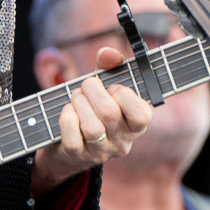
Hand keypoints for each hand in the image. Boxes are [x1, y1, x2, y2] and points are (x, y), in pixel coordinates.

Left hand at [29, 47, 154, 193]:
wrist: (70, 144)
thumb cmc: (94, 108)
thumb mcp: (106, 86)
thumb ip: (110, 65)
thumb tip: (108, 53)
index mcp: (136, 125)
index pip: (141, 114)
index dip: (124, 95)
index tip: (113, 87)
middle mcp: (122, 142)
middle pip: (109, 113)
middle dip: (92, 90)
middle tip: (87, 85)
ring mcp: (100, 152)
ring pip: (91, 127)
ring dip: (78, 103)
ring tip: (76, 97)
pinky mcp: (78, 156)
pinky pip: (72, 138)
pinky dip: (67, 119)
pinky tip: (68, 111)